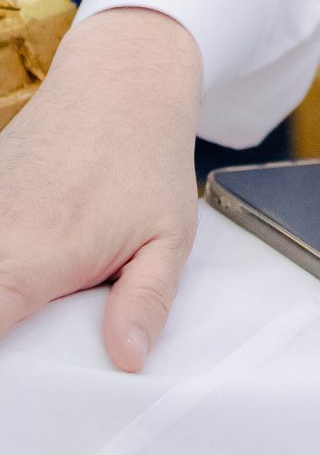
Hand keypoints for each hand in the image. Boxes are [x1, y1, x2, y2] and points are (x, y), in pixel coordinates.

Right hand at [0, 7, 201, 370]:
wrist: (121, 80)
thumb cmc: (147, 157)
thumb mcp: (169, 236)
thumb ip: (146, 302)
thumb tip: (127, 360)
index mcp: (37, 259)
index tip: (20, 375)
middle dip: (8, 323)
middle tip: (41, 322)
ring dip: (8, 283)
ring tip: (40, 290)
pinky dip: (5, 252)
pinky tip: (32, 256)